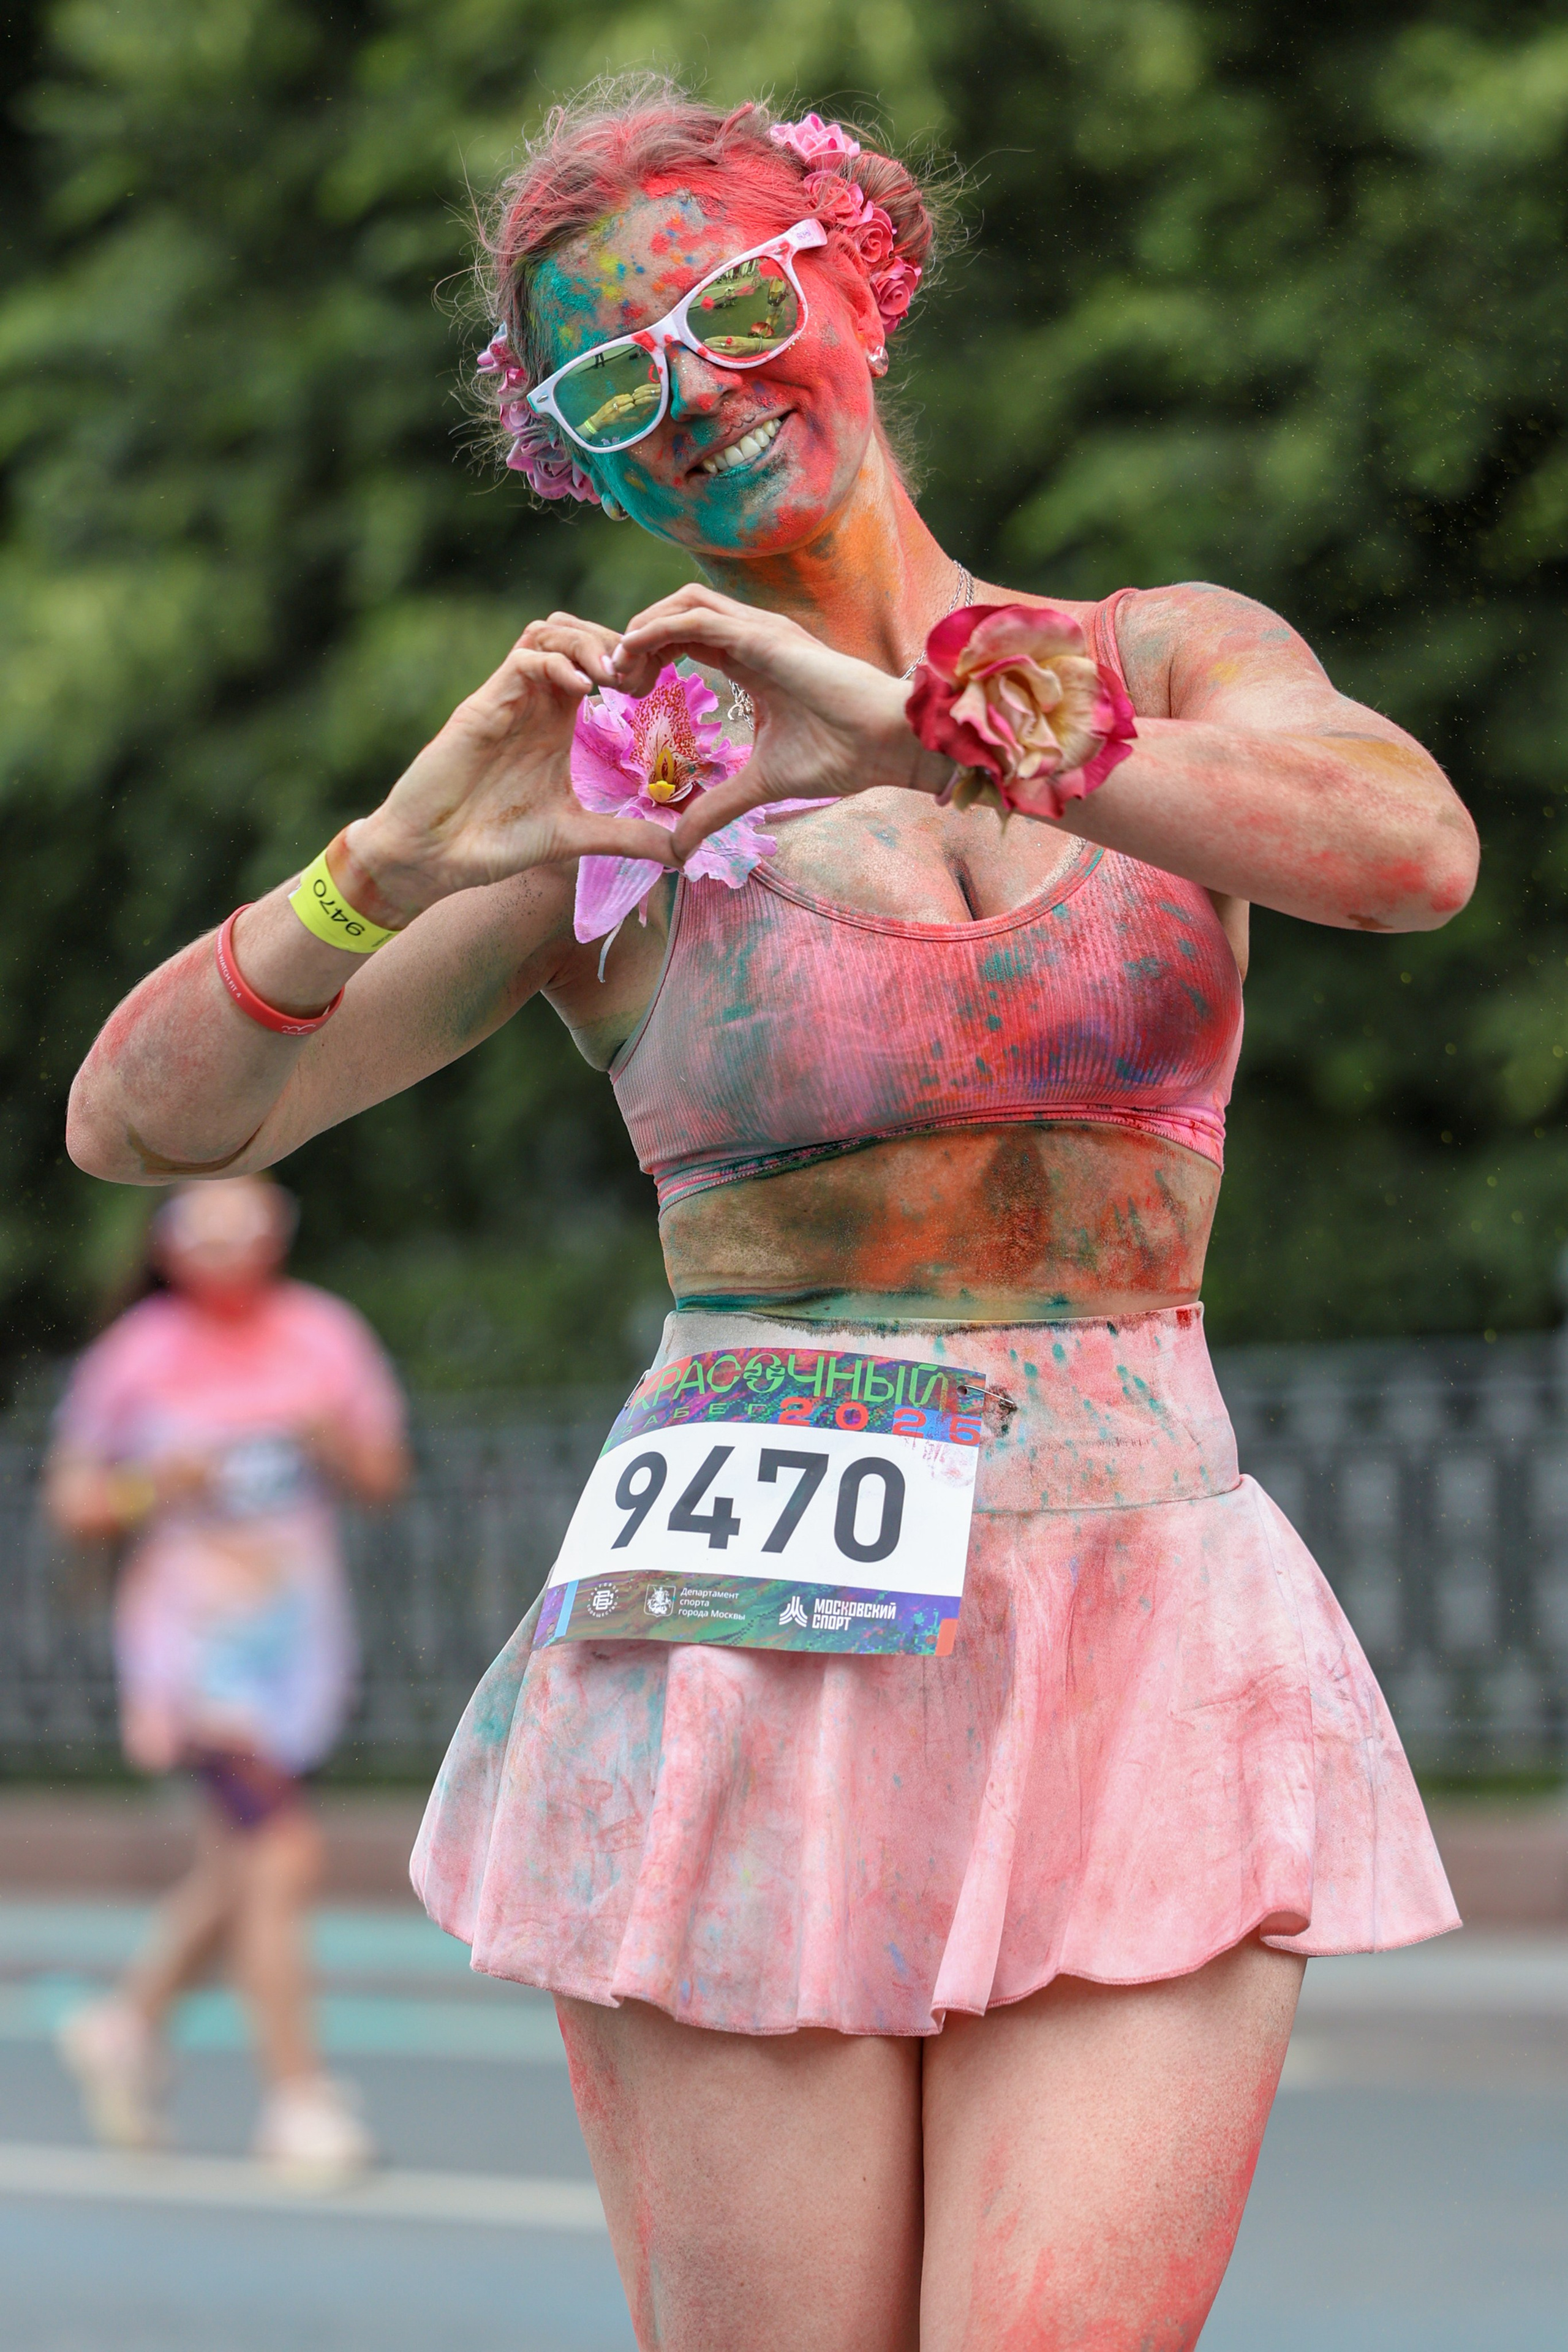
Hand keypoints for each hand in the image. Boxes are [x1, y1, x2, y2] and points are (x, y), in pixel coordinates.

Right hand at [347, 631, 679, 915]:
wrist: (430, 858)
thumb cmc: (493, 843)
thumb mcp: (576, 837)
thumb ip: (627, 837)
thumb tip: (682, 854)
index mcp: (555, 722)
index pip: (594, 660)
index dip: (631, 661)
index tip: (658, 688)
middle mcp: (532, 703)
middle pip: (574, 632)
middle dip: (614, 642)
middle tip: (640, 676)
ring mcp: (506, 700)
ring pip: (547, 632)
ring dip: (587, 643)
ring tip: (613, 679)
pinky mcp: (481, 708)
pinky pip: (522, 660)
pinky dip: (557, 663)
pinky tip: (583, 691)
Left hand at [606, 586, 956, 860]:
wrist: (889, 745)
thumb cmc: (841, 756)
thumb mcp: (759, 786)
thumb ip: (716, 809)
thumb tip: (678, 847)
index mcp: (751, 660)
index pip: (686, 638)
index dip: (649, 656)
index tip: (625, 694)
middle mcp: (753, 636)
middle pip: (676, 613)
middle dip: (637, 639)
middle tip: (612, 680)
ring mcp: (760, 631)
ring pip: (683, 603)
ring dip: (642, 628)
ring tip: (619, 667)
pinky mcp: (765, 637)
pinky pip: (698, 617)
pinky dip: (659, 628)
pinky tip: (634, 654)